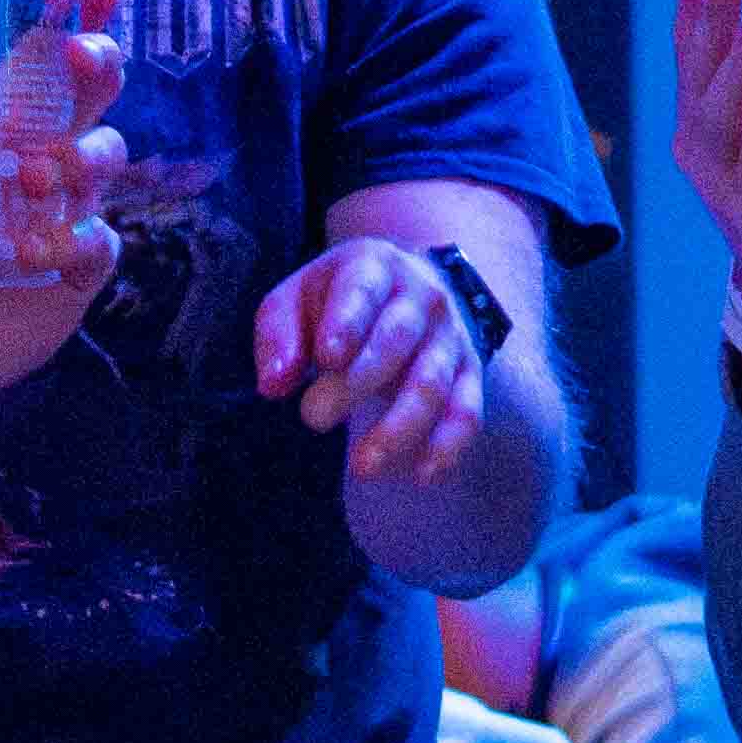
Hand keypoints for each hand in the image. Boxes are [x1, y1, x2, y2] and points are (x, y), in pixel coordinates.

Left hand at [0, 0, 130, 449]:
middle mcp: (46, 156)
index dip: (81, 17)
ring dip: (76, 157)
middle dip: (99, 65)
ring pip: (108, 158)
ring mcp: (69, 210)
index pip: (50, 58)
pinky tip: (28, 254)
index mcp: (4, 124)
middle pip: (98, 94)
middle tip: (78, 60)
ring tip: (28, 179)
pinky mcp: (81, 267)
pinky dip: (70, 239)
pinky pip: (101, 238)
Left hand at [250, 239, 488, 490]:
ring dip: (399, 427)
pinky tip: (422, 475)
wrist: (412, 285)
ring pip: (431, 382)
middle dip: (356, 383)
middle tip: (313, 418)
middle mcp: (421, 298)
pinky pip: (465, 411)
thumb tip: (273, 385)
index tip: (326, 357)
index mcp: (374, 267)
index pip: (363, 291)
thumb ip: (278, 336)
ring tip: (362, 467)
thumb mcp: (296, 299)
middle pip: (396, 340)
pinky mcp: (468, 373)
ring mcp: (449, 337)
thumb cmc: (340, 300)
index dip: (348, 323)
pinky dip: (447, 445)